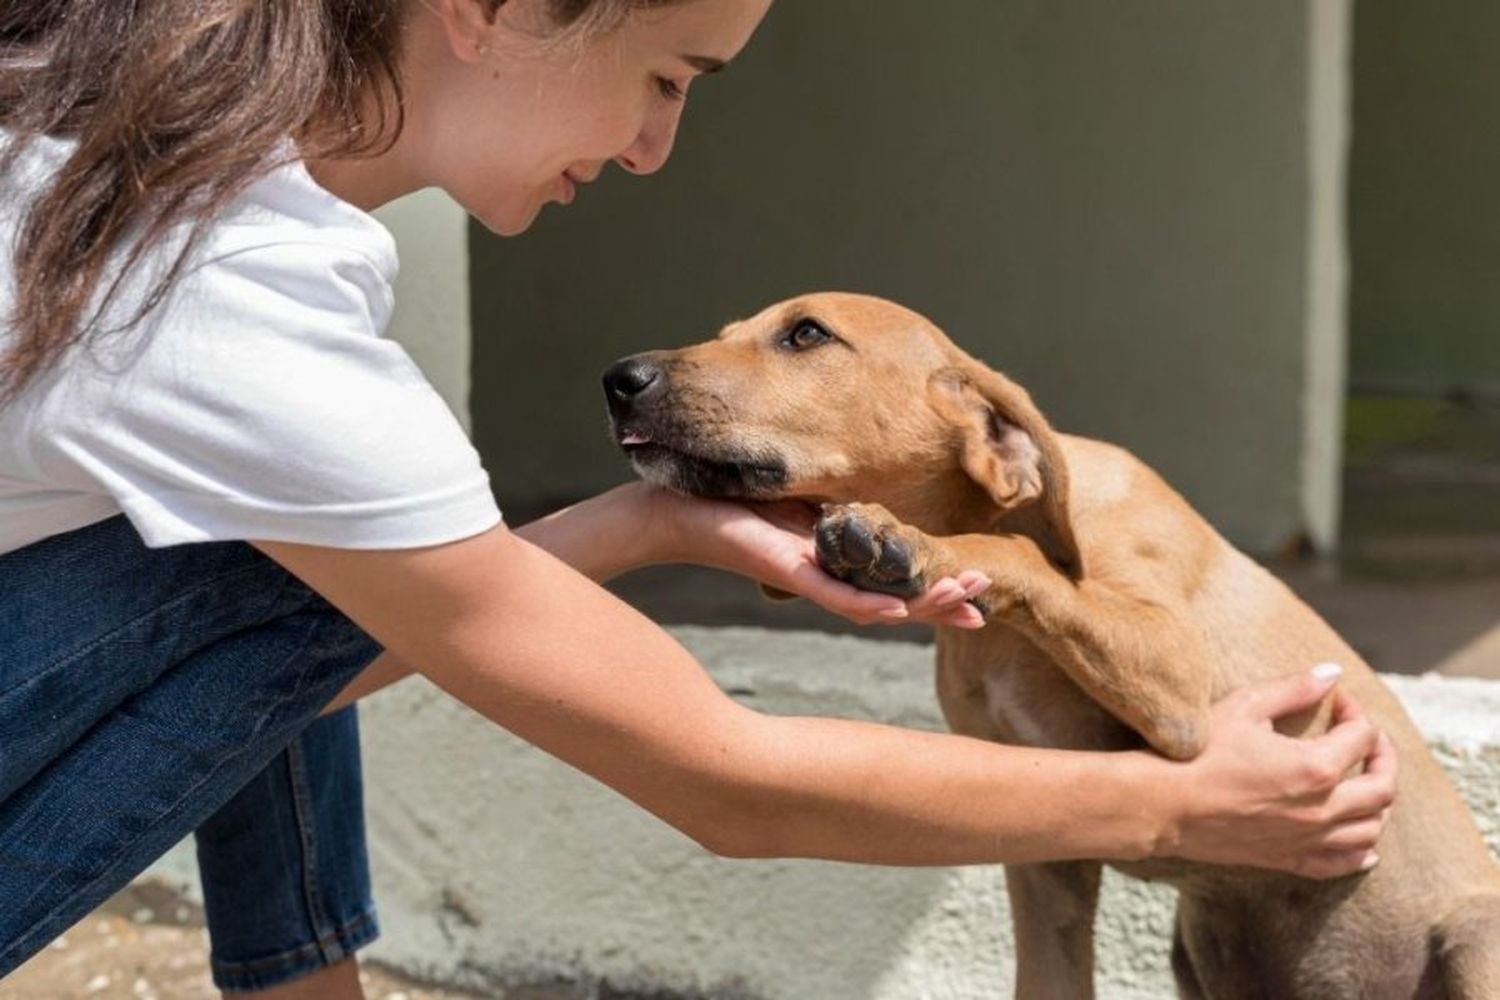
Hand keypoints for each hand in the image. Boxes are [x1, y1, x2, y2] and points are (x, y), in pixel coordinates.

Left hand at [646, 487, 988, 628]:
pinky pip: (833, 595)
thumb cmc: (725, 498)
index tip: (980, 593)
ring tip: (967, 600)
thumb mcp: (797, 494)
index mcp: (833, 558)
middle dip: (943, 599)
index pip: (895, 580)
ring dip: (922, 605)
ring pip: (875, 604)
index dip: (937, 588)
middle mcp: (826, 575)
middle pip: (895, 598)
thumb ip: (835, 501)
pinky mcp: (784, 570)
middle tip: (986, 602)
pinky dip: (869, 604)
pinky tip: (901, 612)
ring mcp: (807, 577)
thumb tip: (872, 490)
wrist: (668, 509)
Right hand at [1157, 664, 1396, 878]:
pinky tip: (1364, 842)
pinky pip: (1343, 864)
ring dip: (1378, 803)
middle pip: (1382, 787)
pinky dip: (1362, 852)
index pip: (1361, 737)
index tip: (1338, 701)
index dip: (1356, 712)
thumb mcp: (1244, 707)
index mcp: (1316, 767)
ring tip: (1363, 782)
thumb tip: (1332, 673)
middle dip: (1382, 756)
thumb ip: (1294, 688)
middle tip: (1367, 738)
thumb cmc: (1199, 752)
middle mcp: (1322, 809)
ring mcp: (1308, 839)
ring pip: (1371, 829)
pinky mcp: (1289, 859)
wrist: (1163, 805)